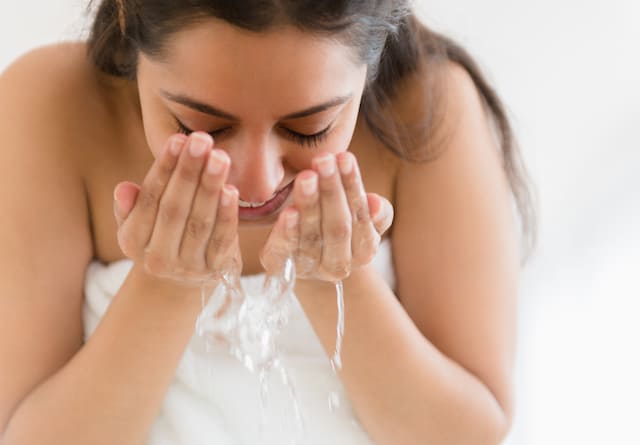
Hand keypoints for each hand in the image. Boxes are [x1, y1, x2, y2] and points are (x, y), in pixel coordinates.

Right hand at [113, 132, 241, 287]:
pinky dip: (227, 215)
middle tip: (201, 140)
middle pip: (174, 209)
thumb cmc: (158, 236)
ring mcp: (188, 267)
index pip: (149, 200)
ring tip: (219, 157)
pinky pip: (222, 239)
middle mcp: (158, 258)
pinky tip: (232, 190)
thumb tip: (124, 189)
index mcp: (132, 241)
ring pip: (199, 222)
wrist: (179, 282)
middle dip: (189, 172)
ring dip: (210, 187)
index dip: (164, 169)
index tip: (178, 139)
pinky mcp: (215, 270)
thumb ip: (130, 206)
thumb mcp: (137, 223)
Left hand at [260, 151, 392, 281]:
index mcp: (364, 251)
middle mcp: (339, 265)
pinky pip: (285, 251)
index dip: (353, 186)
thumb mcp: (360, 218)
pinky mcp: (283, 269)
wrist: (304, 260)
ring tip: (306, 177)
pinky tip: (287, 211)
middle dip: (331, 191)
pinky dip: (287, 232)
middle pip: (338, 227)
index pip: (361, 216)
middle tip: (323, 160)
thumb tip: (376, 203)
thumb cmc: (335, 225)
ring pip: (312, 236)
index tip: (345, 157)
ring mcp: (311, 270)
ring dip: (310, 205)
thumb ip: (376, 212)